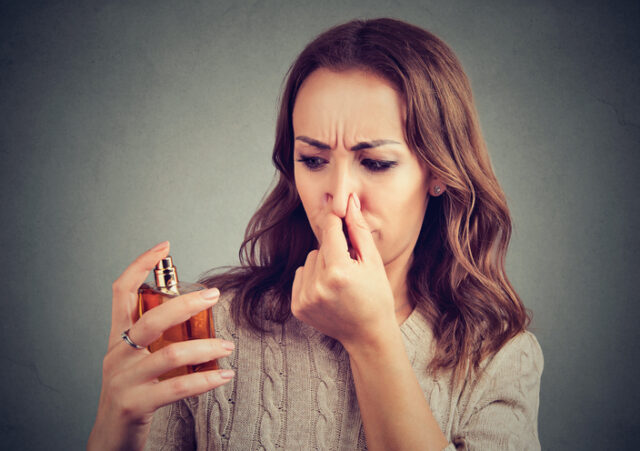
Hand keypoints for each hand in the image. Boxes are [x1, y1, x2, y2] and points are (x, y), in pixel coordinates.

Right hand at [88, 242, 234, 450]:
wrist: (110, 438)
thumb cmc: (131, 392)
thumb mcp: (135, 360)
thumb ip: (155, 337)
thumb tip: (192, 312)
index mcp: (117, 337)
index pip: (120, 292)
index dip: (139, 265)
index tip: (164, 246)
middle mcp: (117, 354)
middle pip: (152, 319)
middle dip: (185, 303)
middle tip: (214, 295)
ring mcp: (124, 380)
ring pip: (170, 354)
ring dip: (206, 347)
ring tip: (228, 346)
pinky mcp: (135, 404)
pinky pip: (176, 387)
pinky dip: (204, 379)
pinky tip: (223, 376)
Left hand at [291, 193, 396, 349]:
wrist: (368, 334)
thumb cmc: (376, 296)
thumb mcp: (373, 261)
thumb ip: (358, 229)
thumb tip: (349, 201)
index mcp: (338, 272)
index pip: (330, 230)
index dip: (337, 220)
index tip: (340, 211)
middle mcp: (317, 285)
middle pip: (320, 246)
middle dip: (335, 251)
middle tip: (351, 269)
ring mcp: (305, 298)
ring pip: (309, 260)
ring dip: (323, 265)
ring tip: (340, 282)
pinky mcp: (297, 307)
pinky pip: (301, 275)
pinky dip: (312, 279)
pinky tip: (328, 292)